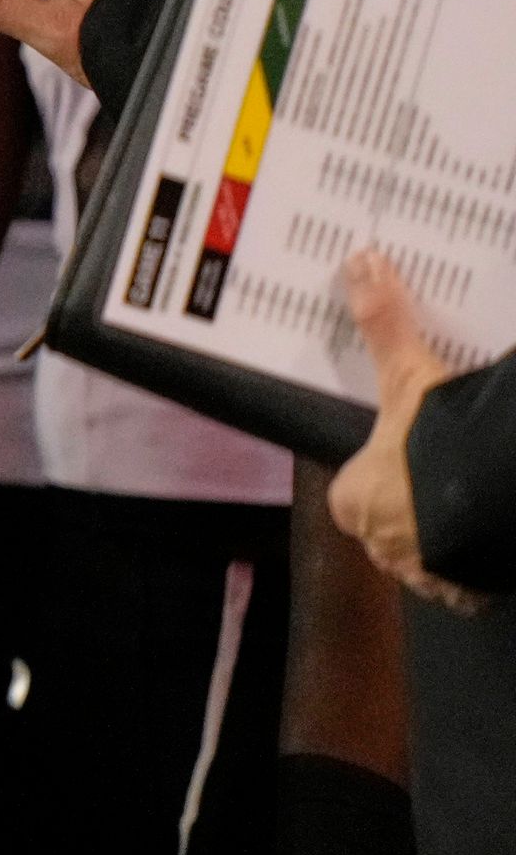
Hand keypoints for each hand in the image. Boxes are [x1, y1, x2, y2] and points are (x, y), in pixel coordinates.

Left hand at [333, 249, 486, 612]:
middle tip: (449, 473)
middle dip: (418, 506)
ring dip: (453, 534)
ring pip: (433, 552)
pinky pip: (473, 577)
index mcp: (354, 500)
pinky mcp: (473, 593)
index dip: (380, 470)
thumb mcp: (412, 379)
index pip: (354, 489)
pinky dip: (485, 558)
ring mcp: (428, 575)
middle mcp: (382, 545)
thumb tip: (360, 262)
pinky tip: (501, 530)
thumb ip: (386, 327)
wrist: (504, 509)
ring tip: (480, 500)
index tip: (407, 454)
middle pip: (394, 524)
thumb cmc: (440, 448)